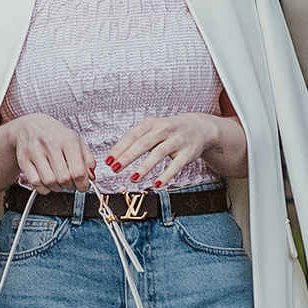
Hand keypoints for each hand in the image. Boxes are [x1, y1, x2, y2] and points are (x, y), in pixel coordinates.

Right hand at [2, 113, 94, 190]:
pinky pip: (36, 183)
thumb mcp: (76, 141)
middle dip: (70, 186)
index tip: (83, 186)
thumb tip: (91, 178)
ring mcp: (35, 152)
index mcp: (68, 140)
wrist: (29, 126)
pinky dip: (44, 188)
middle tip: (70, 183)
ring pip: (49, 182)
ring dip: (57, 188)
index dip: (83, 184)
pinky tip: (47, 182)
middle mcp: (51, 144)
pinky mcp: (24, 160)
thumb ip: (87, 160)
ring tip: (59, 182)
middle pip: (64, 178)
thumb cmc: (54, 135)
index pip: (78, 171)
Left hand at [106, 113, 224, 188]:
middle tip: (115, 168)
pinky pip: (175, 166)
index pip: (132, 136)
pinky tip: (156, 184)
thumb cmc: (169, 130)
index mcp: (151, 123)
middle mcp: (163, 130)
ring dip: (145, 167)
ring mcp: (176, 141)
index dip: (119, 148)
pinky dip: (166, 175)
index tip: (108, 160)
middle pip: (143, 143)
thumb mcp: (152, 129)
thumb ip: (135, 140)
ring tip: (133, 178)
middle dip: (128, 157)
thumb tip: (114, 157)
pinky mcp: (187, 153)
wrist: (199, 128)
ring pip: (158, 153)